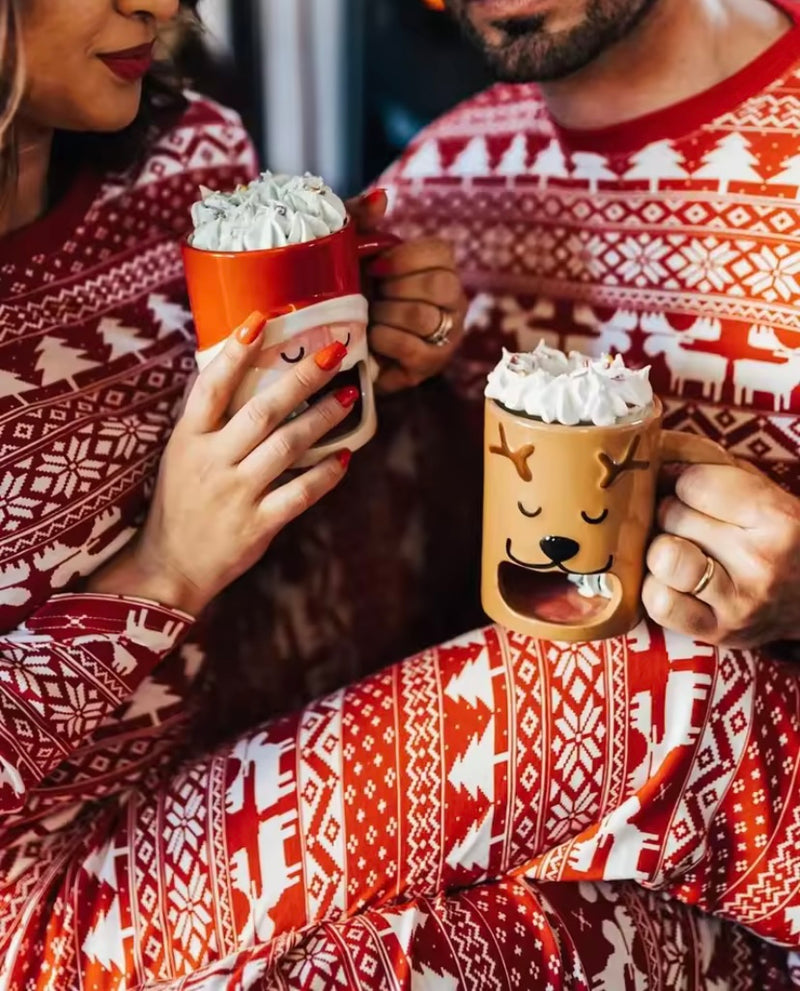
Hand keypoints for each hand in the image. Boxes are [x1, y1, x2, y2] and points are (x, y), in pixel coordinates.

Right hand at [89, 314, 353, 615]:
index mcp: (188, 439)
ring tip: (348, 397)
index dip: (235, 353)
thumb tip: (244, 376)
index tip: (261, 320)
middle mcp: (211, 461)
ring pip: (287, 447)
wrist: (169, 566)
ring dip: (321, 419)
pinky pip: (299, 494)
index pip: (211, 387)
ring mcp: (235, 493)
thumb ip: (209, 422)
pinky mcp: (257, 524)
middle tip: (334, 354)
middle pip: (262, 411)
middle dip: (301, 379)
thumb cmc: (180, 503)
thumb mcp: (180, 456)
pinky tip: (344, 457)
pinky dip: (324, 475)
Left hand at [347, 190, 466, 393]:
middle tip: (372, 296)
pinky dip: (386, 340)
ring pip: (425, 317)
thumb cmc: (348, 292)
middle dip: (396, 290)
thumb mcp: (347, 251)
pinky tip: (371, 338)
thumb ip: (360, 220)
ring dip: (386, 316)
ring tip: (369, 319)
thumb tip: (381, 198)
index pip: (441, 252)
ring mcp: (446, 336)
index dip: (405, 258)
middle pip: (439, 285)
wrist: (333, 344)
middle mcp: (452, 301)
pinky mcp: (430, 366)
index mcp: (438, 267)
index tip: (375, 267)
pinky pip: (415, 349)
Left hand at [643, 464, 799, 647]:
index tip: (692, 490)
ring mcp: (738, 603)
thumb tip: (655, 453)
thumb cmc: (782, 538)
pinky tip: (675, 583)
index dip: (684, 482)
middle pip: (672, 516)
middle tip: (689, 522)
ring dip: (661, 550)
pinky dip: (658, 588)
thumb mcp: (764, 493)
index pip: (693, 484)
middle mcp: (761, 562)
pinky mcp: (718, 632)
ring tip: (680, 551)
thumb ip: (715, 468)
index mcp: (778, 518)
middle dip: (672, 513)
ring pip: (661, 557)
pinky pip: (658, 602)